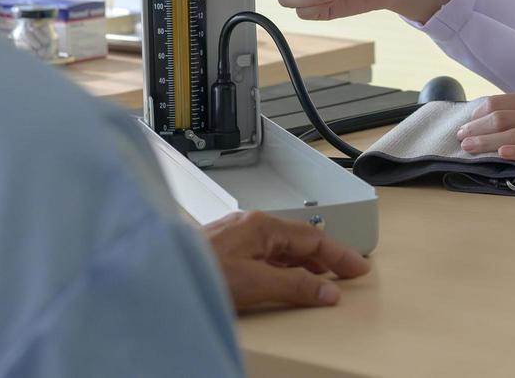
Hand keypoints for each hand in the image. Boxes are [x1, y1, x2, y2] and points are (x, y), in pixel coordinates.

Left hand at [204, 210, 370, 311]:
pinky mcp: (223, 251)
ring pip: (280, 248)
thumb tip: (327, 291)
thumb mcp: (255, 283)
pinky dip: (283, 267)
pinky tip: (284, 280)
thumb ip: (295, 286)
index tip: (357, 268)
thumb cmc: (198, 271)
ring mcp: (235, 237)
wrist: (156, 277)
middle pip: (298, 240)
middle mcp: (249, 225)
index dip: (339, 255)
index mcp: (262, 225)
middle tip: (347, 273)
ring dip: (304, 264)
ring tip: (322, 280)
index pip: (312, 239)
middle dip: (325, 257)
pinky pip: (264, 256)